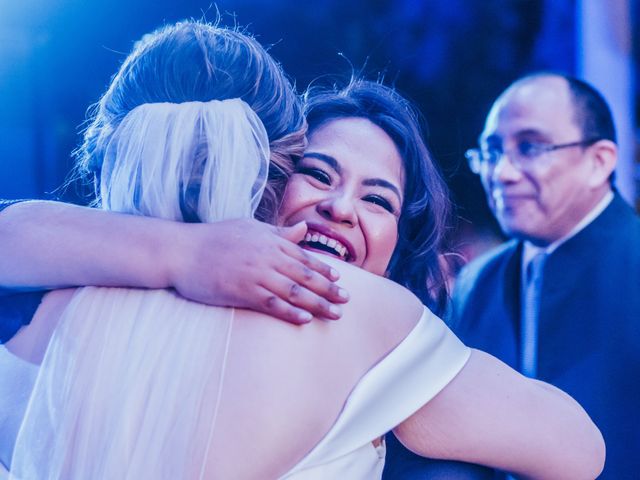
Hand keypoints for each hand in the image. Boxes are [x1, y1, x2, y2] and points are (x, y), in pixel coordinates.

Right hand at [167, 219, 348, 323]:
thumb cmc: (215, 237)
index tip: (339, 280)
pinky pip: (272, 303)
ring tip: (335, 314)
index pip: (304, 256)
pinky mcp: (243, 292)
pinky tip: (305, 320)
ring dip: (317, 303)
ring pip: (294, 291)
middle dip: (328, 288)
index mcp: (270, 241)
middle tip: (346, 300)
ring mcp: (256, 275)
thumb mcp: (249, 227)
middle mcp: (268, 257)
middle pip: (305, 275)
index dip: (324, 269)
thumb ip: (278, 232)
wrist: (182, 250)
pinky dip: (290, 312)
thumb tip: (303, 229)